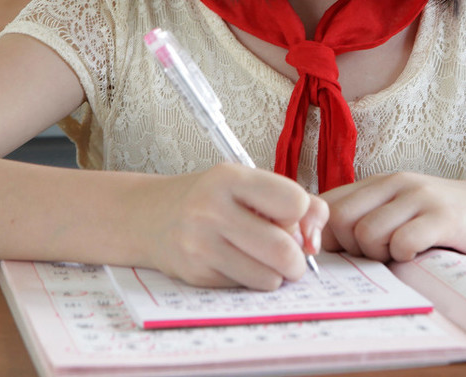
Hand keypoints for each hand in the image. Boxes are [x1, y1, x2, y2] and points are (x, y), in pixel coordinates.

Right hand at [141, 163, 327, 289]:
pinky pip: (246, 288)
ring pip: (268, 277)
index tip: (289, 217)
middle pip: (284, 249)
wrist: (152, 217)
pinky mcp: (195, 273)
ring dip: (276, 275)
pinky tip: (238, 263)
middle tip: (290, 254)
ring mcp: (200, 244)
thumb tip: (313, 241)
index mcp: (231, 178)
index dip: (300, 214)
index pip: (294, 202)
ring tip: (264, 260)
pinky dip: (252, 281)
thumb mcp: (251, 185)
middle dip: (297, 259)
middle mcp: (211, 209)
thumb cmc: (214, 199)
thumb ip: (298, 203)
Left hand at [321, 172, 465, 262]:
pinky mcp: (443, 218)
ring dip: (380, 255)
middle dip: (351, 248)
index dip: (322, 235)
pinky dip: (404, 256)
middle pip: (341, 220)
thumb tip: (320, 245)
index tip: (340, 255)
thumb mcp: (400, 209)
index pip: (327, 204)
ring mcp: (420, 198)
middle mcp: (395, 184)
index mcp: (379, 183)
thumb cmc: (444, 218)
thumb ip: (365, 218)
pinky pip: (403, 242)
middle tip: (378, 255)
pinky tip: (419, 254)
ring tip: (402, 254)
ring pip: (367, 233)